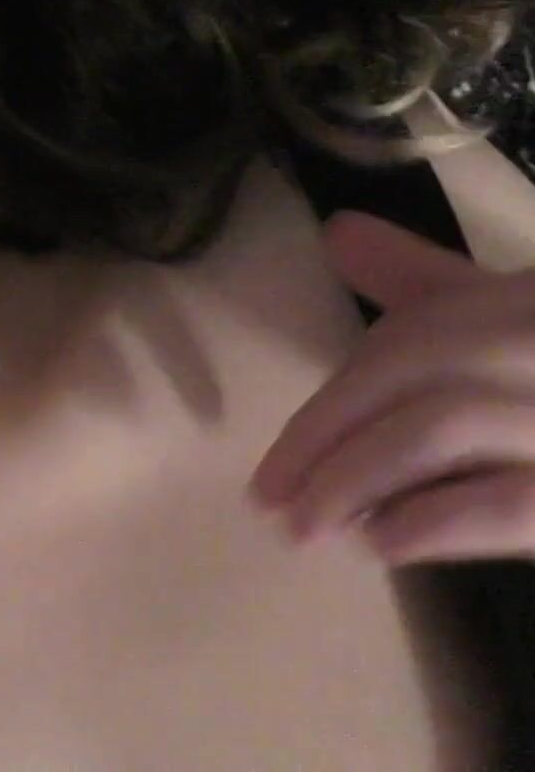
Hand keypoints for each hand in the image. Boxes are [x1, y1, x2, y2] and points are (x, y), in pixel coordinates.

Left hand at [247, 209, 534, 565]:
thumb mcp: (523, 311)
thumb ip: (437, 285)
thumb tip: (340, 233)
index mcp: (533, 300)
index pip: (418, 331)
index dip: (336, 396)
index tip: (275, 458)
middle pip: (414, 369)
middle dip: (325, 435)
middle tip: (267, 498)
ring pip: (441, 426)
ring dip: (354, 478)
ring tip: (309, 526)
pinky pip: (500, 502)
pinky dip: (428, 521)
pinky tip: (385, 543)